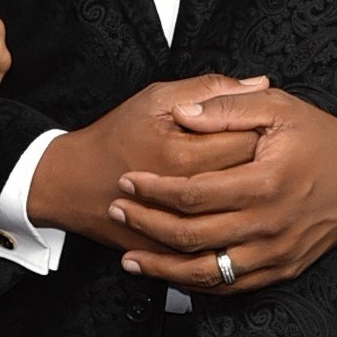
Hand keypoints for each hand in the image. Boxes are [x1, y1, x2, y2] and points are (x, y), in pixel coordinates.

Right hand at [26, 74, 267, 247]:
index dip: (262, 131)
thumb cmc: (116, 136)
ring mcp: (180, 230)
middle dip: (262, 166)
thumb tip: (262, 83)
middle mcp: (185, 197)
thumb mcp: (157, 99)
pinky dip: (230, 231)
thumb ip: (210, 90)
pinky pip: (216, 248)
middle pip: (250, 183)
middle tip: (259, 153)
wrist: (74, 183)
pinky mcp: (174, 253)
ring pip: (237, 220)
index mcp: (184, 155)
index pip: (249, 143)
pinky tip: (233, 214)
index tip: (259, 125)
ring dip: (248, 201)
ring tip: (244, 182)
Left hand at [108, 86, 336, 292]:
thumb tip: (183, 111)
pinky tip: (172, 275)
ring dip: (163, 268)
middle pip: (191, 237)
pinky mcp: (283, 269)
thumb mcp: (278, 107)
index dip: (153, 190)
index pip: (192, 194)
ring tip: (130, 258)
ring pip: (208, 273)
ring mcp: (276, 253)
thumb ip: (227, 106)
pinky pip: (232, 287)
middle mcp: (269, 225)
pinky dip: (197, 285)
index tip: (127, 181)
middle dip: (146, 226)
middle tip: (118, 213)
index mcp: (264, 183)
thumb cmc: (322, 138)